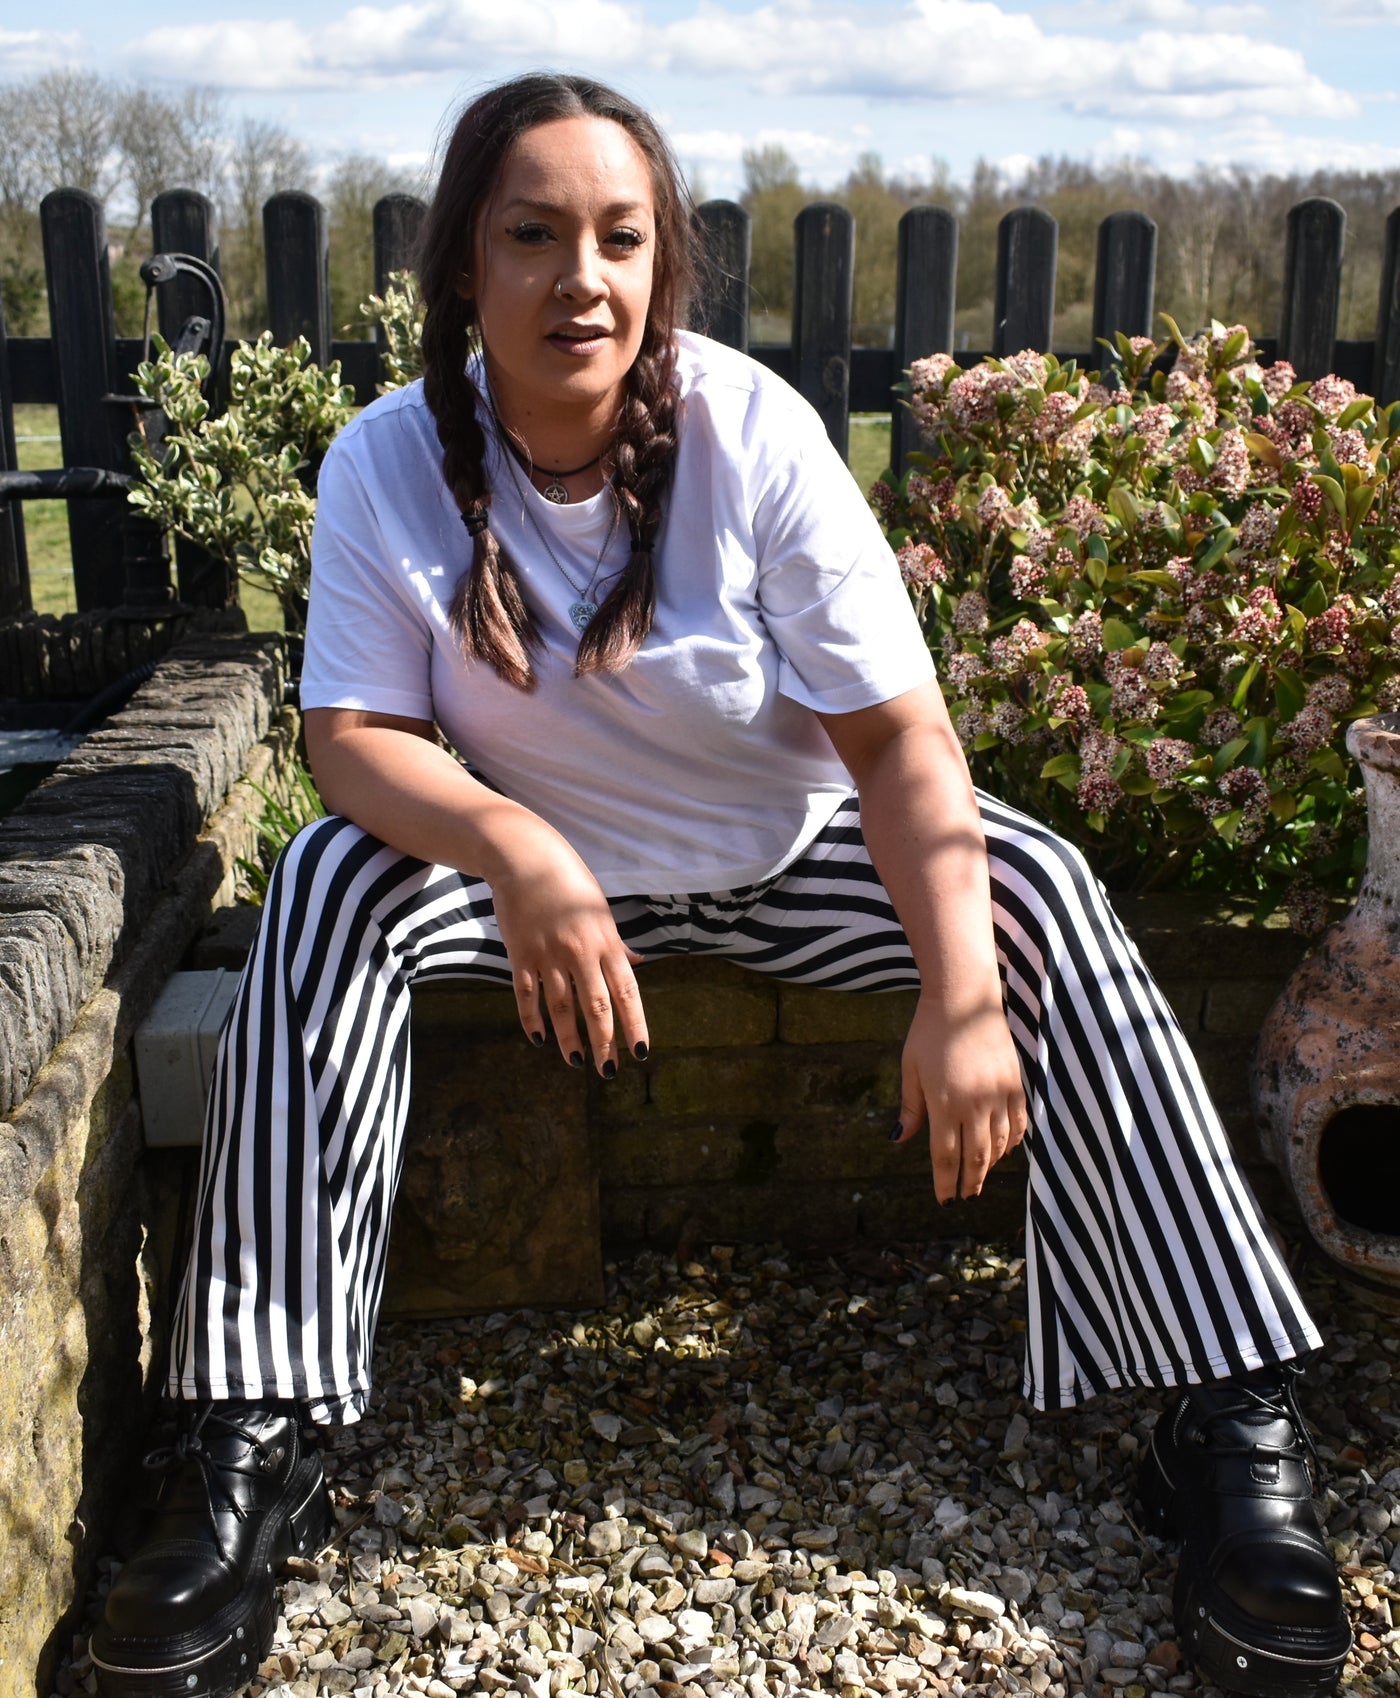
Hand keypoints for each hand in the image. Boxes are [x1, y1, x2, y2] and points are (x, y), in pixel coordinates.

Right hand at [488, 821, 647, 1074]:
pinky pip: (527, 996)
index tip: (640, 1053)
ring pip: (561, 1008)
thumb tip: (637, 962)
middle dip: (604, 1043)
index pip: (627, 992)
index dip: (635, 1025)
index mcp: (606, 941)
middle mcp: (580, 952)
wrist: (525, 859)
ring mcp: (549, 955)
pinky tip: (540, 1040)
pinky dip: (532, 1021)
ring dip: (569, 1039)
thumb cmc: (569, 882)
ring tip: (576, 1062)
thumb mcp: (600, 910)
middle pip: (596, 1007)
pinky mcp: (521, 955)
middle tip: (608, 1071)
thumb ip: (616, 943)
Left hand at [891, 992, 1027, 1202]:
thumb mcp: (911, 1068)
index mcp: (944, 1103)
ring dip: (990, 1166)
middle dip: (969, 1182)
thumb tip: (899, 1139)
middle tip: (965, 1197)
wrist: (964, 998)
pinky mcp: (1015, 1083)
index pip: (946, 1156)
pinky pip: (1018, 1123)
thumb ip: (911, 1107)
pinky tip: (1003, 1152)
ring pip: (999, 1145)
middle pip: (975, 1157)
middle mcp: (974, 1103)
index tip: (945, 1200)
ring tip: (980, 1179)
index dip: (946, 1183)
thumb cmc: (929, 1031)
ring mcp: (998, 1094)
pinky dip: (1012, 1143)